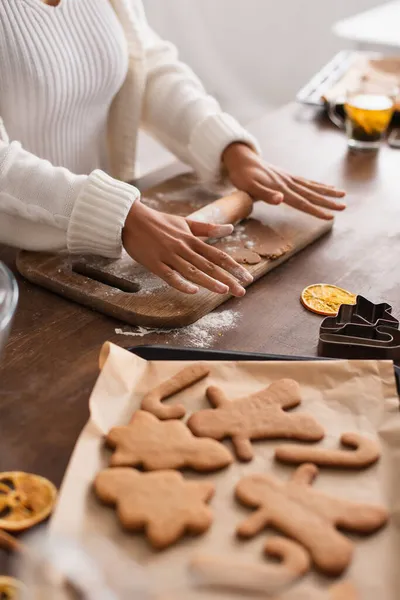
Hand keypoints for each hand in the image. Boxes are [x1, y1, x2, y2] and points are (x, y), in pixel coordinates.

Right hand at [122, 200, 252, 294]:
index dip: (233, 266)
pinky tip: (193, 291)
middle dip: (227, 279)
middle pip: (209, 265)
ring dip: (209, 281)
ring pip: (192, 271)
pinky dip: (181, 283)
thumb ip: (208, 228)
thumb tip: (230, 228)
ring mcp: (169, 256)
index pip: (217, 255)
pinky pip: (169, 276)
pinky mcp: (154, 263)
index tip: (246, 277)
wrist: (130, 218)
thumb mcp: (185, 222)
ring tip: (224, 291)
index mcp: (192, 239)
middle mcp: (183, 248)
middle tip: (242, 291)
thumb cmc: (159, 221)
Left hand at [222, 143, 345, 219]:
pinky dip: (317, 185)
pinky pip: (306, 181)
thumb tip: (281, 200)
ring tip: (342, 194)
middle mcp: (288, 183)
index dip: (316, 210)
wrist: (241, 158)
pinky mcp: (286, 176)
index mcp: (281, 189)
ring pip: (312, 186)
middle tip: (344, 207)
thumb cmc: (242, 176)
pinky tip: (325, 186)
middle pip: (312, 194)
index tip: (330, 217)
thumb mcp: (249, 187)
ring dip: (327, 192)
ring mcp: (288, 178)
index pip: (302, 202)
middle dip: (328, 202)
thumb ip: (265, 195)